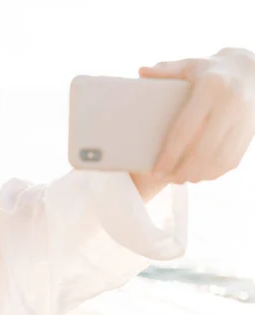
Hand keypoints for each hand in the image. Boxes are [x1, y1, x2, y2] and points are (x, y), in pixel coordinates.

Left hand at [138, 48, 254, 183]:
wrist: (252, 71)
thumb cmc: (210, 70)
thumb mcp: (188, 65)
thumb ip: (165, 70)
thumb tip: (140, 72)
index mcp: (211, 88)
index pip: (185, 129)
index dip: (170, 154)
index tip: (156, 170)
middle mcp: (231, 105)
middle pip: (203, 149)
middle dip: (182, 170)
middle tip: (164, 179)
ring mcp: (244, 120)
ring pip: (219, 158)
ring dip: (197, 175)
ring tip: (178, 180)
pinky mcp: (251, 132)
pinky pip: (232, 160)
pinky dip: (214, 172)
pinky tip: (198, 177)